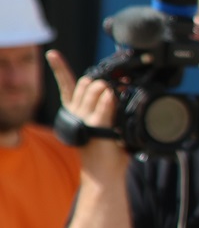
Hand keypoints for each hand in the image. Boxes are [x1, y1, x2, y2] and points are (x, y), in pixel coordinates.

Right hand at [45, 51, 126, 184]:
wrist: (105, 172)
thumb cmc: (108, 148)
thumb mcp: (108, 122)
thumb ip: (108, 105)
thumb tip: (115, 87)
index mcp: (76, 110)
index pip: (67, 84)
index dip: (59, 68)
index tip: (53, 54)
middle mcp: (75, 113)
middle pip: (85, 84)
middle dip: (99, 79)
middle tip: (115, 84)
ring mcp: (83, 119)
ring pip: (93, 91)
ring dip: (106, 88)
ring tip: (116, 94)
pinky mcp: (95, 127)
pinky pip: (103, 107)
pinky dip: (108, 100)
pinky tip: (112, 95)